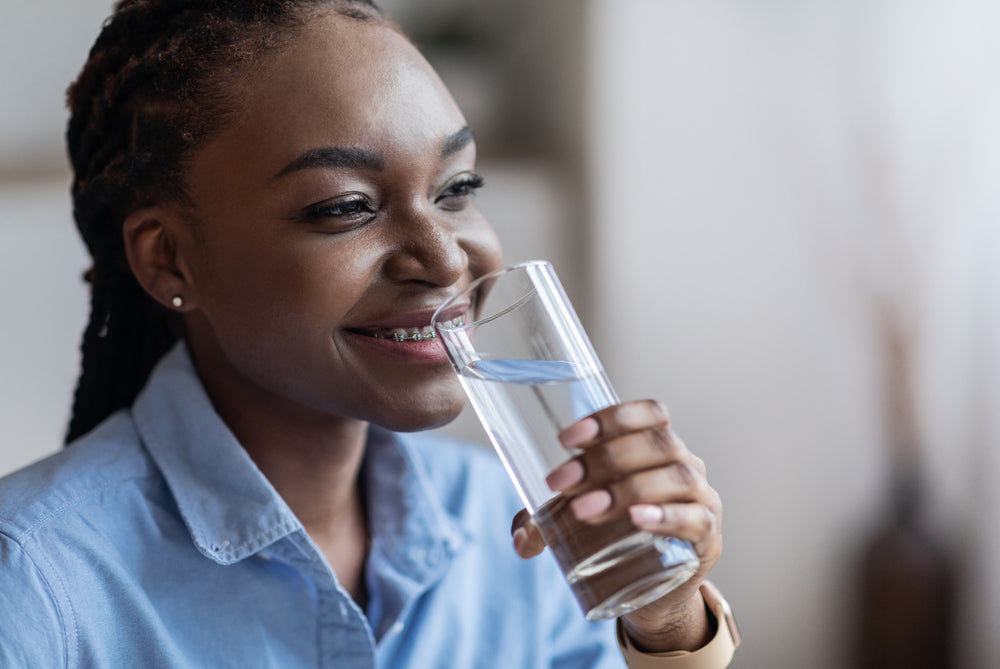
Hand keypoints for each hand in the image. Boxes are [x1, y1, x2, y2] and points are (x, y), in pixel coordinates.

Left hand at [510, 399, 722, 652]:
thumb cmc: (617, 536)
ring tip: (584, 508)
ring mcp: (701, 500)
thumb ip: (544, 522)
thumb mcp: (578, 520)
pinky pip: (695, 519)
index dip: (612, 418)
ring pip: (675, 477)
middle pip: (656, 443)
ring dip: (627, 488)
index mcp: (656, 446)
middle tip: (561, 482)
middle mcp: (685, 464)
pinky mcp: (707, 539)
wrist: (655, 591)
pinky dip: (666, 515)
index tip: (567, 439)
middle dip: (604, 458)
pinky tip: (637, 518)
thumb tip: (520, 540)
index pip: (649, 413)